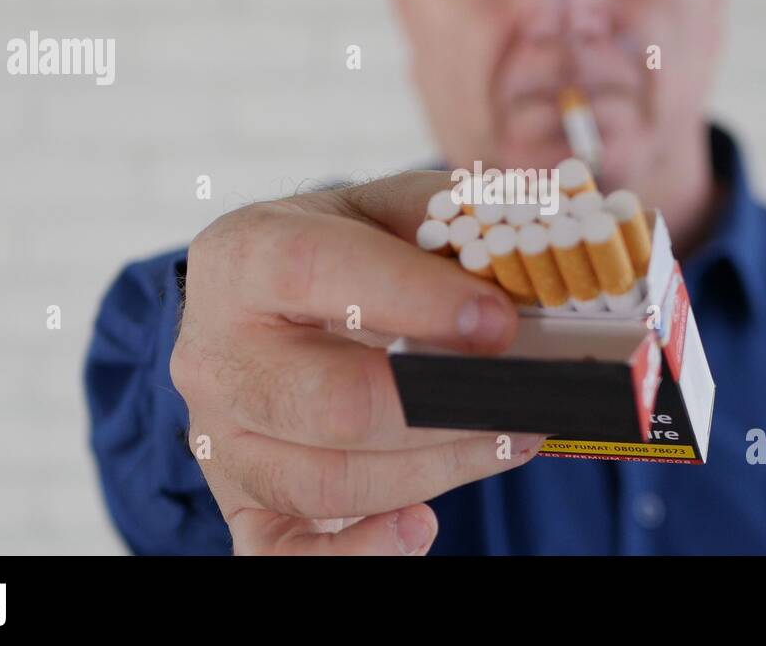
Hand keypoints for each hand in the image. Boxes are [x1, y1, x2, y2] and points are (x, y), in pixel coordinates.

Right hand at [171, 171, 543, 554]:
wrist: (269, 313)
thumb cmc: (345, 255)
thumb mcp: (390, 210)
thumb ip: (456, 218)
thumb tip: (550, 235)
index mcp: (244, 257)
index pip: (315, 271)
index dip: (415, 299)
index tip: (501, 322)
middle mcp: (215, 353)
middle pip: (330, 402)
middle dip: (447, 407)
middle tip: (529, 397)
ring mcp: (220, 438)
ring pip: (328, 481)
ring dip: (440, 468)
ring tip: (515, 438)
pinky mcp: (240, 501)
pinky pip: (284, 555)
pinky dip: (359, 552)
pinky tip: (423, 527)